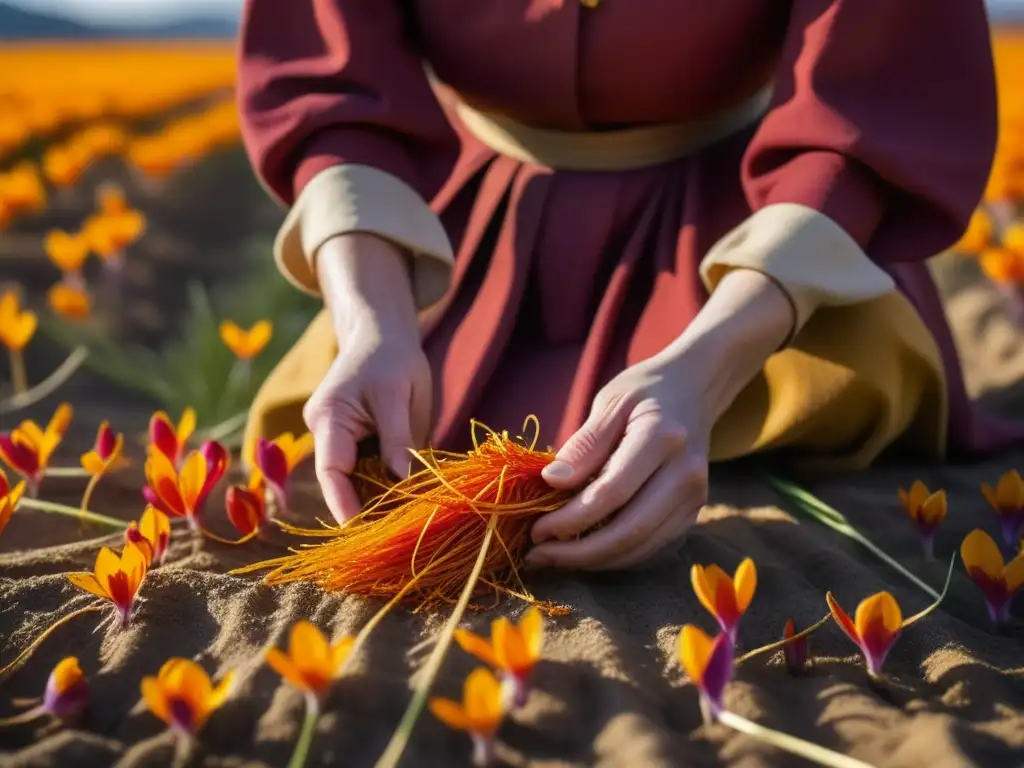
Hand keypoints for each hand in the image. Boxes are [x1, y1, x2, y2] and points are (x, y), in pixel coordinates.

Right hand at [304, 233, 429, 523]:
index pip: (332, 470)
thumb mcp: (401, 396)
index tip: (361, 533)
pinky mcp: (351, 441)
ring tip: (404, 524)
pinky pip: (364, 469)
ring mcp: (335, 436)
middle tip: (395, 536)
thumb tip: (402, 481)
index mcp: (329, 416)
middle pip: (341, 481)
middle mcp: (324, 430)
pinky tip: (404, 502)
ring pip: (354, 478)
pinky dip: (382, 484)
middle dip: (364, 508)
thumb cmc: (392, 358)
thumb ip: (399, 438)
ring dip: (376, 499)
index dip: (344, 504)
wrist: (382, 334)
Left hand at [527, 268, 795, 569]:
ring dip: (594, 561)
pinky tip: (586, 552)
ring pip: (641, 548)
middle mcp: (685, 473)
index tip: (535, 529)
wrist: (695, 390)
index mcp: (662, 438)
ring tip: (555, 557)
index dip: (570, 519)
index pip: (611, 493)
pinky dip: (616, 557)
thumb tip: (552, 482)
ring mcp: (695, 497)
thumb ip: (584, 444)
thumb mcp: (609, 402)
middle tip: (538, 555)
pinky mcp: (694, 512)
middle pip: (629, 531)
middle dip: (579, 552)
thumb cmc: (645, 392)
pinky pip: (652, 548)